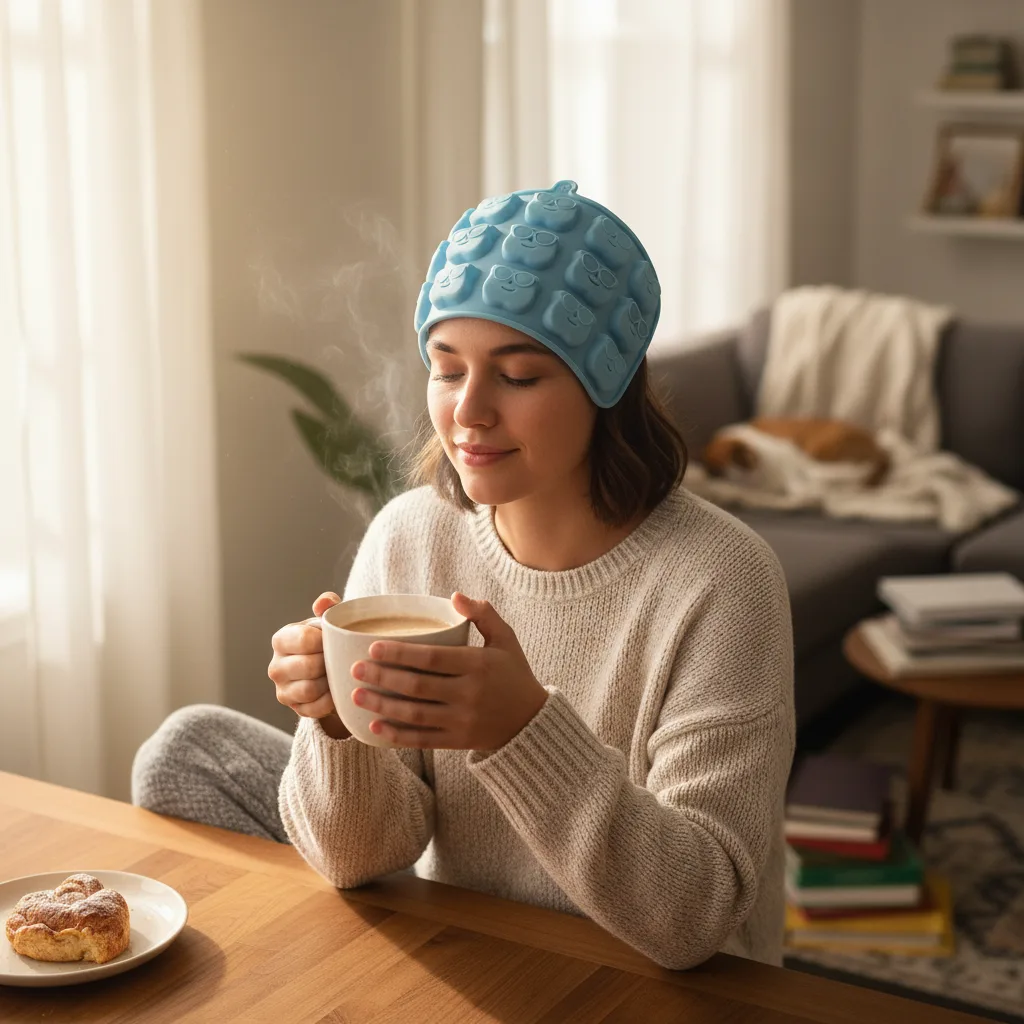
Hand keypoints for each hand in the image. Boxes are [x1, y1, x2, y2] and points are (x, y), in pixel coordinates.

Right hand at [269, 592, 350, 738]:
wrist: (330, 670)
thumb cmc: (328, 640)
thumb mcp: (328, 622)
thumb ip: (328, 606)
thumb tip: (323, 602)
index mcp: (282, 639)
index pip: (304, 640)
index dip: (326, 641)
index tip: (337, 641)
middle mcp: (275, 666)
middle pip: (308, 666)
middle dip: (329, 663)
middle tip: (341, 659)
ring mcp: (283, 690)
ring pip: (309, 689)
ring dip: (329, 682)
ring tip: (339, 673)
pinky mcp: (295, 709)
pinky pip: (315, 708)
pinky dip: (330, 701)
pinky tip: (338, 690)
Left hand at [349, 592, 547, 749]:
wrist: (531, 722)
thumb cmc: (513, 673)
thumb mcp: (506, 638)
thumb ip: (483, 614)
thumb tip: (455, 596)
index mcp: (478, 665)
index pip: (432, 658)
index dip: (400, 654)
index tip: (373, 648)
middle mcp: (469, 694)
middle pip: (418, 686)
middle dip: (383, 678)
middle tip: (355, 670)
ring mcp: (462, 720)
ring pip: (415, 715)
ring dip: (382, 706)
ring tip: (356, 695)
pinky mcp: (458, 741)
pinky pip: (422, 740)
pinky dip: (396, 736)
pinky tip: (373, 727)